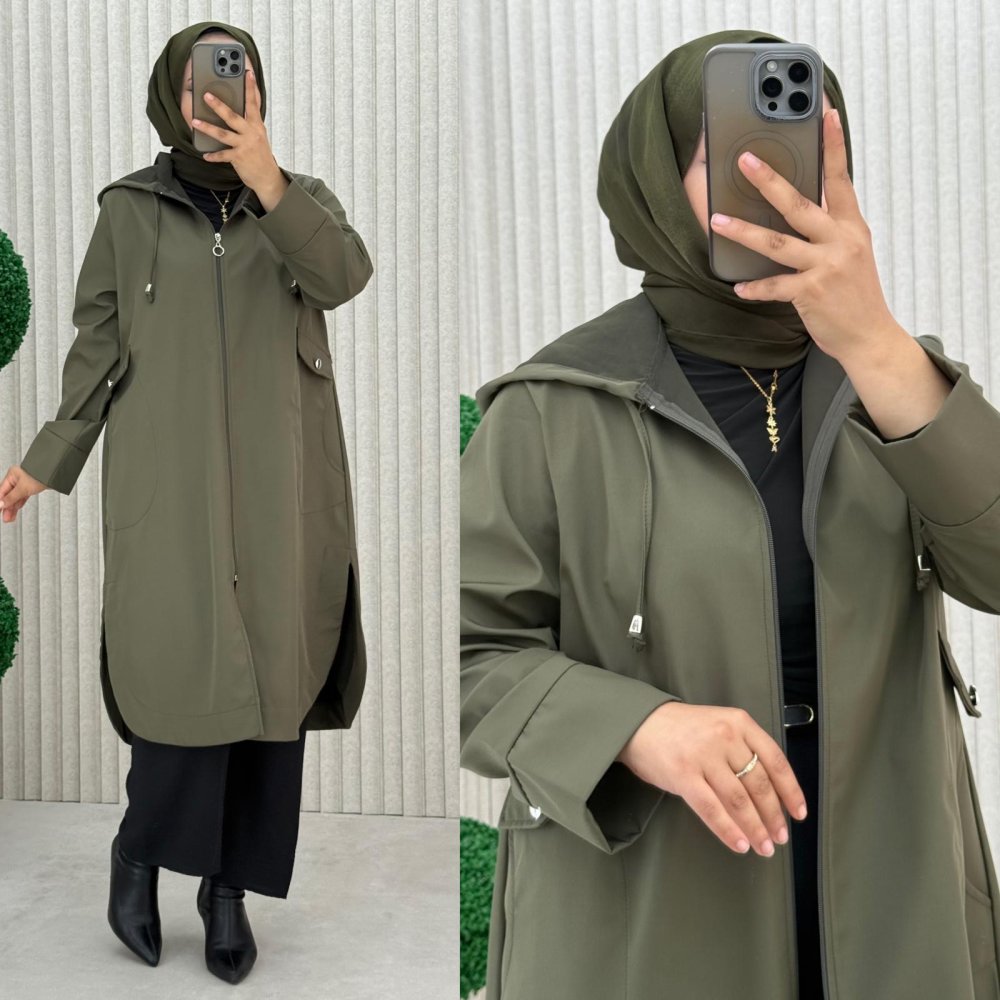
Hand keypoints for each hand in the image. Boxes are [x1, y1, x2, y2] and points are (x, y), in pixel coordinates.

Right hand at [0, 466, 47, 521]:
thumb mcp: (23, 488)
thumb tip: (1, 504)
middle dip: (6, 507)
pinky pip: (22, 497)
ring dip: (12, 508)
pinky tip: (16, 509)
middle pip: (8, 495)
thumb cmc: (40, 475)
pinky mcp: (32, 487)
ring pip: (15, 497)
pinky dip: (19, 503)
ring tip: (10, 518)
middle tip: (5, 518)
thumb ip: (11, 497)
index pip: (1, 491)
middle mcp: (17, 478)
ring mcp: (25, 483)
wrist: (56, 473)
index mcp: (12, 475)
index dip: (0, 503)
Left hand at [191, 68, 285, 201]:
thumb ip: (248, 124)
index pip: (254, 103)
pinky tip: (205, 154)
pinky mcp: (239, 158)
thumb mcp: (259, 136)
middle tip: (206, 95)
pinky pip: (222, 155)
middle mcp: (251, 134)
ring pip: (223, 134)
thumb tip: (233, 112)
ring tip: (195, 122)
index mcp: (257, 126)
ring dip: (207, 128)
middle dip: (219, 105)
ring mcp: (245, 146)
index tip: (248, 73)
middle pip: (232, 116)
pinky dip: (213, 156)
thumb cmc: (261, 156)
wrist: (268, 178)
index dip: (251, 87)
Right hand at [617, 701, 807, 856]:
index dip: (791, 791)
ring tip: (764, 847)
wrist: (639, 723)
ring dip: (756, 828)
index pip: (775, 760)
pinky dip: (729, 831)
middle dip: (774, 817)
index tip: (799, 814)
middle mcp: (724, 737)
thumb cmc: (682, 729)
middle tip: (780, 837)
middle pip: (759, 784)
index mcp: (738, 722)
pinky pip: (712, 809)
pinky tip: (740, 844)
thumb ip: (742, 749)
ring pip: (739, 800)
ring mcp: (703, 756)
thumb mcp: (719, 725)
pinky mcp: (683, 775)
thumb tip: (769, 794)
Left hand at [709, 108, 899, 363]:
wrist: (870, 336)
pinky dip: (755, 287)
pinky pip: (775, 286)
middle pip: (800, 204)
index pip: (842, 179)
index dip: (833, 146)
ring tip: (716, 220)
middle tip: (745, 160)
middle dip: (770, 181)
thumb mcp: (852, 253)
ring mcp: (827, 267)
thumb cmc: (855, 294)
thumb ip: (830, 229)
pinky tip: (737, 285)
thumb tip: (798, 207)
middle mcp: (841, 241)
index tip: (824, 114)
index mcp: (852, 227)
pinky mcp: (812, 293)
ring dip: (744, 231)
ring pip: (778, 243)